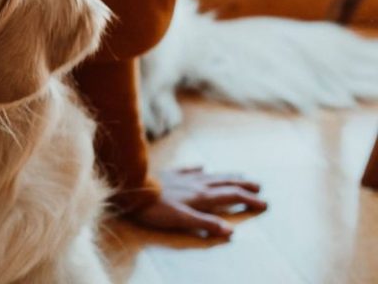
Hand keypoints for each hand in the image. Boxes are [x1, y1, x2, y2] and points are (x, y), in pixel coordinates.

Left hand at [130, 166, 267, 237]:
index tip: (264, 203)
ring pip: (211, 175)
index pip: (231, 196)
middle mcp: (196, 183)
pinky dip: (198, 168)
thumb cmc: (155, 208)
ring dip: (227, 175)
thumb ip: (205, 223)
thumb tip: (231, 230)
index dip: (248, 199)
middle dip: (243, 184)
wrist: (132, 188)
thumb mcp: (181, 219)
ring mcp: (183, 177)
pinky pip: (188, 169)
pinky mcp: (170, 174)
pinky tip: (201, 165)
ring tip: (239, 174)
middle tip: (259, 185)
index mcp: (201, 195)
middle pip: (225, 182)